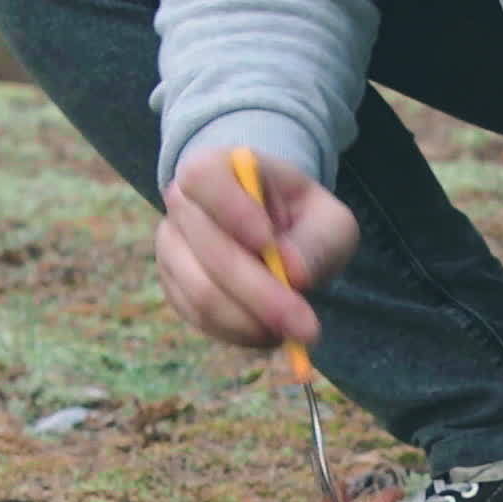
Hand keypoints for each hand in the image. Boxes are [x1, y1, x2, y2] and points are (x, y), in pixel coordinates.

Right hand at [157, 147, 358, 349]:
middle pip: (208, 251)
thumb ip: (318, 241)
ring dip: (252, 322)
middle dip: (261, 295)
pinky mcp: (174, 288)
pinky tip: (271, 332)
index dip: (233, 211)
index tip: (269, 242)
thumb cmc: (304, 222)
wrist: (279, 239)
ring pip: (200, 294)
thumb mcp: (329, 222)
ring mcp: (172, 248)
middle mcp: (182, 204)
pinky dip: (238, 334)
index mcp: (215, 168)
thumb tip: (292, 273)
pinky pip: (199, 319)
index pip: (203, 178)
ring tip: (294, 331)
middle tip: (307, 327)